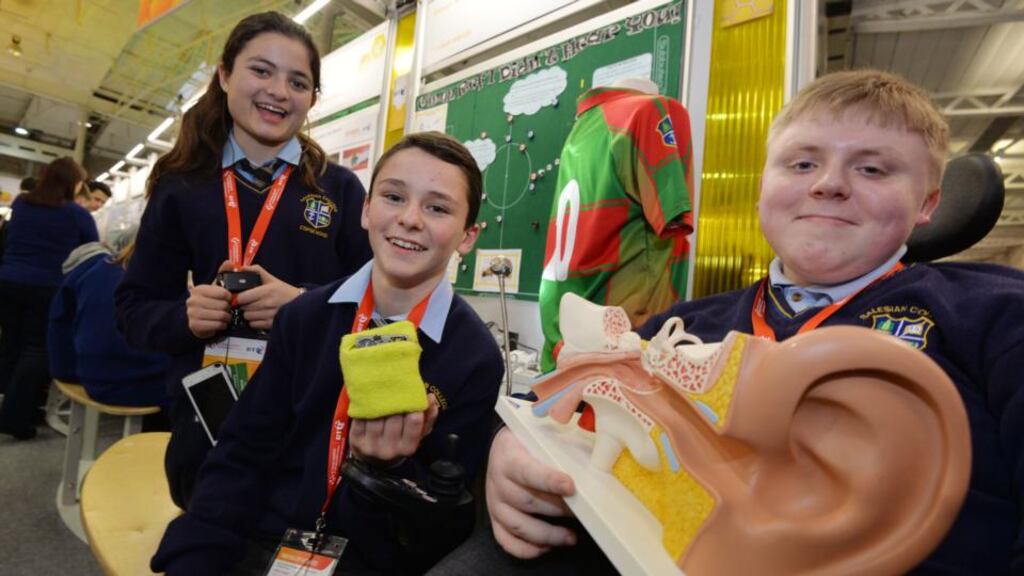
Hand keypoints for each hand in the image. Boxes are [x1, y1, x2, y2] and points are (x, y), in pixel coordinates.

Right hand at [186, 263, 231, 337]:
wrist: (194, 320)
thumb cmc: (208, 302)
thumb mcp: (214, 288)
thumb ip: (222, 274)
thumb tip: (229, 262)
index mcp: (199, 289)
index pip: (223, 293)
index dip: (229, 297)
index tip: (228, 299)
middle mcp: (193, 300)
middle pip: (223, 305)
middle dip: (228, 309)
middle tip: (227, 309)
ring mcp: (192, 313)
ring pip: (221, 316)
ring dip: (226, 318)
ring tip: (225, 316)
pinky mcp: (194, 325)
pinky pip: (217, 325)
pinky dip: (222, 325)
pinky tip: (220, 323)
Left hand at [234, 264, 303, 329]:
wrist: (301, 304)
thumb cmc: (285, 292)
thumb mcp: (272, 279)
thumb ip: (257, 271)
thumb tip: (242, 268)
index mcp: (266, 291)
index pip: (242, 297)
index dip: (239, 297)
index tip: (241, 296)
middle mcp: (267, 304)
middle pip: (243, 307)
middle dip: (244, 305)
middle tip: (249, 302)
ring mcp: (269, 315)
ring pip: (247, 317)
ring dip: (248, 313)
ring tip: (255, 309)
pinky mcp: (271, 324)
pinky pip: (253, 324)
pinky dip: (254, 321)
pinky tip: (259, 316)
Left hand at [350, 394, 439, 466]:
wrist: (374, 460)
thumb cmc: (401, 440)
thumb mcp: (418, 433)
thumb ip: (428, 416)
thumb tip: (431, 398)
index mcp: (408, 448)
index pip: (414, 423)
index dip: (414, 407)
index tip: (412, 395)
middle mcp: (389, 450)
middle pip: (393, 419)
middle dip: (395, 402)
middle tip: (395, 387)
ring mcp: (371, 446)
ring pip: (376, 418)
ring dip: (378, 402)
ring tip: (381, 390)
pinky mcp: (356, 440)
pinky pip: (360, 419)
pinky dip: (364, 408)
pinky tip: (367, 399)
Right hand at [486, 427, 576, 557]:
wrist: (500, 447)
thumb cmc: (527, 442)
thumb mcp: (539, 435)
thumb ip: (558, 445)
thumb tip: (592, 454)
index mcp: (509, 457)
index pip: (528, 472)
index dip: (549, 481)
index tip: (571, 487)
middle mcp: (498, 482)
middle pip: (528, 502)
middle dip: (558, 509)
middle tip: (583, 512)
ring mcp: (495, 503)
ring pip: (520, 525)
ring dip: (548, 534)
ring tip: (571, 537)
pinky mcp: (494, 519)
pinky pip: (507, 540)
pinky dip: (527, 549)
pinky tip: (548, 547)